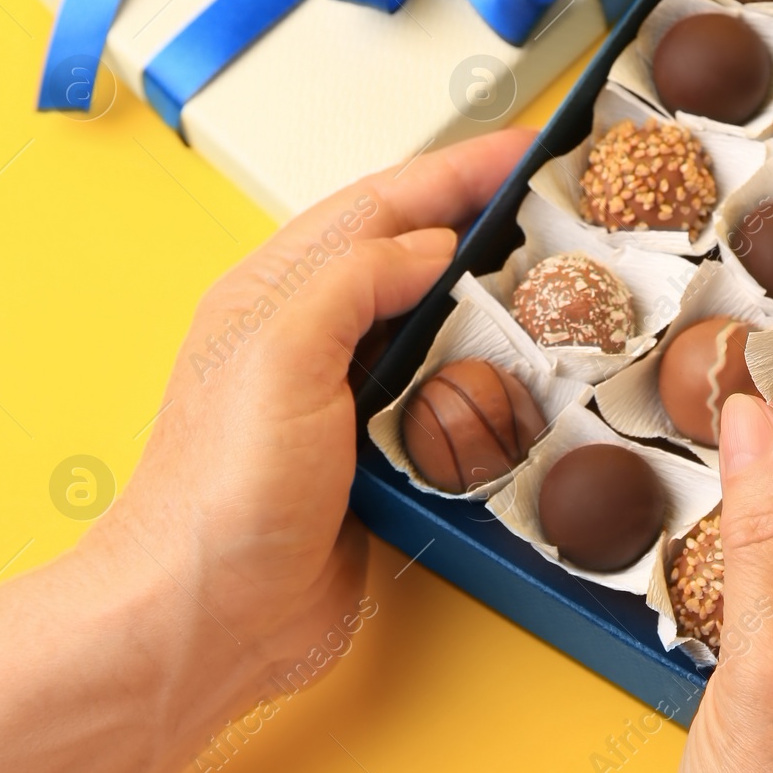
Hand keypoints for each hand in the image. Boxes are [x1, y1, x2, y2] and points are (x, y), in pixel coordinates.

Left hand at [0, 129, 533, 772]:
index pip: (383, 205)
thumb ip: (353, 280)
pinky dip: (495, 396)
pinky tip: (532, 395)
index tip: (528, 152)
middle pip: (422, 261)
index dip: (459, 171)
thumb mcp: (279, 353)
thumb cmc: (215, 493)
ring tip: (566, 300)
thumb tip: (432, 244)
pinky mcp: (384, 461)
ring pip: (446, 334)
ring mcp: (352, 402)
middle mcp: (319, 339)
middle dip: (493, 234)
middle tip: (566, 223)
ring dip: (502, 318)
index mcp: (281, 292)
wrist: (206, 620)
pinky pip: (455, 409)